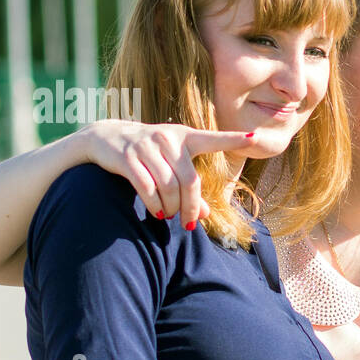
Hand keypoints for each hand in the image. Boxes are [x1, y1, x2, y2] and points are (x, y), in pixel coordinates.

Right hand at [80, 120, 259, 228]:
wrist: (105, 135)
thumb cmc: (148, 154)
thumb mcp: (171, 164)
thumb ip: (189, 188)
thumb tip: (204, 216)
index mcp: (185, 136)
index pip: (213, 139)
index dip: (233, 140)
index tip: (254, 138)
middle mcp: (168, 138)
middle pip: (190, 181)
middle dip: (191, 208)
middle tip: (189, 224)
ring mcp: (146, 146)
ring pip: (169, 187)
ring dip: (172, 208)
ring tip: (170, 216)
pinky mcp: (127, 157)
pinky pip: (147, 188)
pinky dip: (155, 205)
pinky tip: (157, 213)